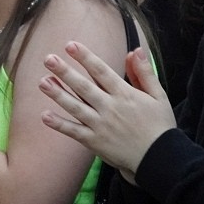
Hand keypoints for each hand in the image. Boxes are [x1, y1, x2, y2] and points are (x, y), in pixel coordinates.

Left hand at [39, 42, 174, 181]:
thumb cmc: (160, 125)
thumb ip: (144, 73)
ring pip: (75, 107)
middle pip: (84, 87)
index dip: (85, 57)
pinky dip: (59, 124)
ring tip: (42, 82)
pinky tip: (44, 116)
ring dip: (58, 94)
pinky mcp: (95, 142)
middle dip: (65, 72)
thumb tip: (135, 50)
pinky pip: (74, 131)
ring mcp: (100, 125)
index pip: (101, 72)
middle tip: (48, 58)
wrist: (161, 159)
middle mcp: (110, 108)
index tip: (70, 45)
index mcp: (125, 95)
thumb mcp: (159, 96)